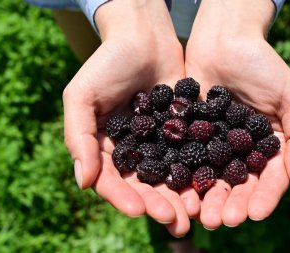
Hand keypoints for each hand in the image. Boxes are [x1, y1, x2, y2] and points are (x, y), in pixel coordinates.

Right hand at [62, 0, 197, 236]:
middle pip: (144, 185)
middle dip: (158, 204)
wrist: (144, 37)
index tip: (139, 210)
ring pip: (170, 176)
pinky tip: (210, 186)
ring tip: (194, 214)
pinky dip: (199, 171)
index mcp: (106, 148)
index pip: (112, 180)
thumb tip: (82, 182)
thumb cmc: (107, 64)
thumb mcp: (82, 97)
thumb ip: (79, 138)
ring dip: (180, 196)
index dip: (123, 197)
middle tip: (174, 221)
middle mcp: (134, 150)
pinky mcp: (184, 131)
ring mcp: (160, 143)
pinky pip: (191, 155)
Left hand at [185, 0, 289, 228]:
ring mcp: (213, 144)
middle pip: (237, 184)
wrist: (224, 40)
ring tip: (201, 215)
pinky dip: (183, 177)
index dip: (264, 197)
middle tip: (221, 220)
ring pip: (210, 177)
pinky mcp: (189, 135)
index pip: (268, 179)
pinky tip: (179, 192)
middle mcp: (239, 150)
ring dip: (206, 198)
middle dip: (231, 204)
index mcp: (267, 146)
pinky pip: (186, 160)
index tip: (255, 214)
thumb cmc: (262, 65)